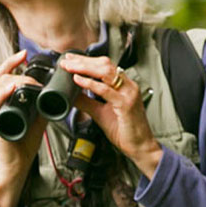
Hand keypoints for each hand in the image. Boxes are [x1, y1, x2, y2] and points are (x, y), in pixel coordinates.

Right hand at [0, 49, 46, 206]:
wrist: (18, 164)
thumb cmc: (25, 142)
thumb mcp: (38, 116)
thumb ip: (43, 102)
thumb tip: (57, 90)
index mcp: (5, 99)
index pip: (5, 75)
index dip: (13, 62)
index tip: (25, 55)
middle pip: (0, 76)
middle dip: (14, 66)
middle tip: (29, 65)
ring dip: (15, 80)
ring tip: (30, 82)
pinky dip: (2, 95)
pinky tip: (12, 89)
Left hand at [61, 53, 161, 179]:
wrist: (139, 147)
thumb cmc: (124, 130)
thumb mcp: (100, 112)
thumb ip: (87, 101)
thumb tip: (70, 93)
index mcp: (124, 85)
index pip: (104, 65)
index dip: (86, 60)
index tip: (70, 59)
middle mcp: (128, 86)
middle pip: (104, 65)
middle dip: (83, 61)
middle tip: (66, 61)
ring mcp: (128, 93)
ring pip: (105, 72)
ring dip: (84, 68)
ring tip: (69, 68)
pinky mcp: (126, 104)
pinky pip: (106, 90)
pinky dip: (90, 84)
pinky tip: (78, 80)